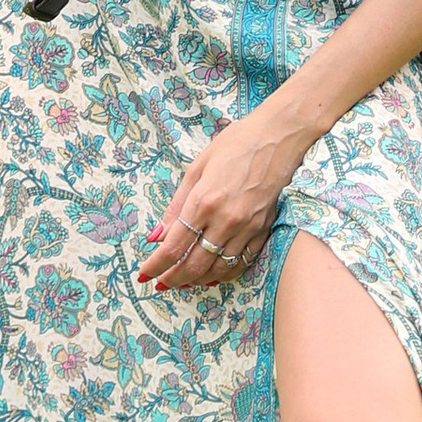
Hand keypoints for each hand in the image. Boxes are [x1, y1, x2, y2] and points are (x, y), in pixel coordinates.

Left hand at [137, 112, 299, 292]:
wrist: (278, 137)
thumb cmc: (235, 144)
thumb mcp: (197, 168)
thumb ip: (176, 205)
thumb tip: (156, 236)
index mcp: (204, 201)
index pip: (174, 246)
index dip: (155, 265)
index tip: (143, 274)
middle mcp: (226, 219)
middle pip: (195, 264)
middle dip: (173, 278)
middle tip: (160, 284)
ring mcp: (248, 227)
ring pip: (219, 269)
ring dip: (197, 280)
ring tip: (182, 282)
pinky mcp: (264, 230)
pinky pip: (242, 263)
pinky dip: (225, 274)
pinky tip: (212, 275)